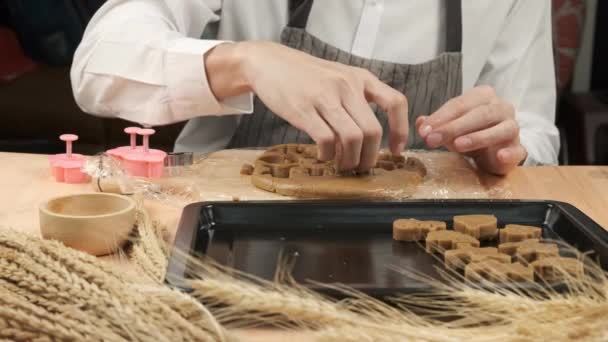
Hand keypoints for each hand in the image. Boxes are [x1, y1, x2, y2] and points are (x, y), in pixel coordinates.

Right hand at [205, 41, 408, 170]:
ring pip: (353, 138)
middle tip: (362, 167)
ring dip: (351, 160)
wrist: (269, 62)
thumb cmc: (305, 75)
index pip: (394, 102)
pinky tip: (324, 155)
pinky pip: (326, 140)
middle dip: (370, 157)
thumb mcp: (338, 77)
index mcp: (360, 78)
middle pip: (373, 130)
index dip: (400, 131)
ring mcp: (325, 97)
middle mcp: (346, 86)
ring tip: (344, 165)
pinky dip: (329, 155)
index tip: (396, 151)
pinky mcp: (303, 110)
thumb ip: (356, 100)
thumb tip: (369, 139)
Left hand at [416, 86, 526, 174]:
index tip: (423, 131)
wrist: (494, 151)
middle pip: (478, 114)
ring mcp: (513, 127)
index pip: (459, 104)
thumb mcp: (449, 128)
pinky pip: (518, 149)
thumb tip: (419, 122)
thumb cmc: (470, 134)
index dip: (440, 118)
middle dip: (453, 127)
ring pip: (500, 128)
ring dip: (478, 137)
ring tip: (458, 145)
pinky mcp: (519, 148)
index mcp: (482, 96)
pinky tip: (500, 156)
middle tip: (432, 140)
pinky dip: (510, 152)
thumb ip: (435, 124)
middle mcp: (501, 107)